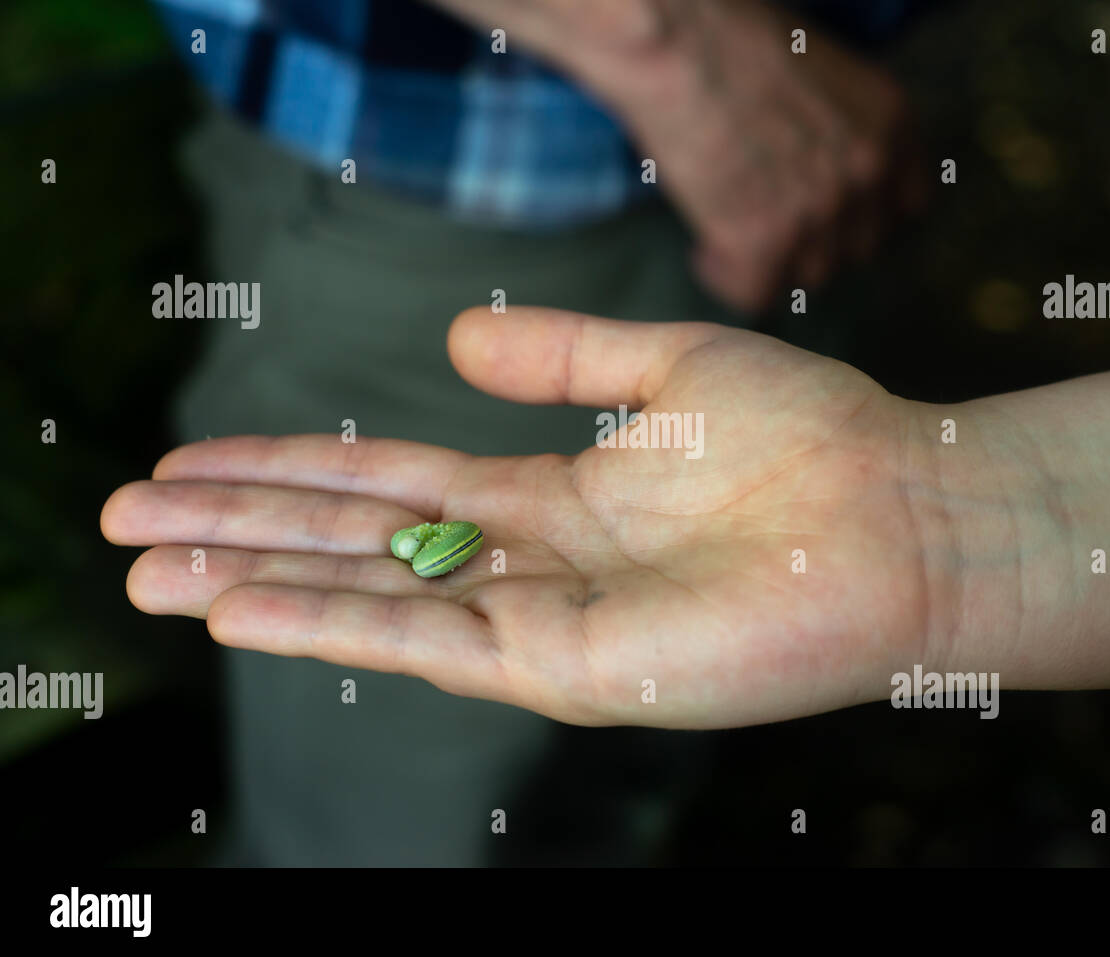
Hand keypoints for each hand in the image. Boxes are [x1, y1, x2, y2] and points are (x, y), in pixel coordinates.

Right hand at [101, 307, 949, 727]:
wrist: (900, 514)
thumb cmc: (809, 439)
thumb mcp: (667, 366)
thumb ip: (560, 357)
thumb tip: (452, 340)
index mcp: (551, 497)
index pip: (387, 485)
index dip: (287, 472)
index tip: (191, 464)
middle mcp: (532, 564)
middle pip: (355, 545)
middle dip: (239, 533)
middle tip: (127, 526)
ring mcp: (544, 620)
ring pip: (369, 598)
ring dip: (253, 582)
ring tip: (149, 575)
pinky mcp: (568, 664)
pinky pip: (426, 641)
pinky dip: (329, 623)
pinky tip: (243, 606)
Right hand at [426, 0, 927, 311]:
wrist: (678, 41)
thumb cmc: (730, 36)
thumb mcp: (819, 70)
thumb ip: (838, 125)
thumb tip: (818, 166)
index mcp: (890, 123)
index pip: (903, 206)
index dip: (858, 214)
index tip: (825, 213)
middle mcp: (866, 172)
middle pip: (854, 248)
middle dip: (814, 239)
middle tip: (766, 217)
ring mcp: (818, 212)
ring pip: (808, 275)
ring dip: (771, 260)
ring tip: (728, 226)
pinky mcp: (762, 243)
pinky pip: (755, 293)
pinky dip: (727, 276)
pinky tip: (706, 247)